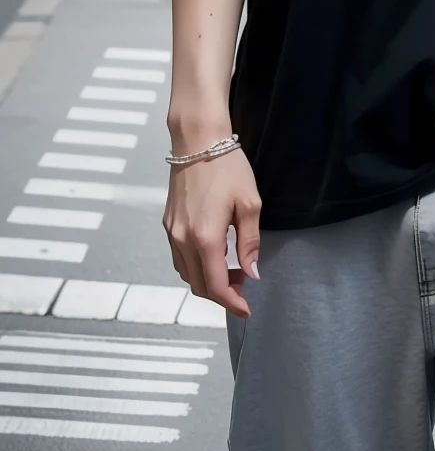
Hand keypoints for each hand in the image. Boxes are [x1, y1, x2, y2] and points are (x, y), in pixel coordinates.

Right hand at [163, 144, 261, 319]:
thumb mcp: (250, 204)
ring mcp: (171, 233)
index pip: (215, 286)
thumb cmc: (228, 168)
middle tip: (245, 287)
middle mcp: (182, 240)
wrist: (197, 141)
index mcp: (204, 238)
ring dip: (208, 281)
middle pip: (198, 286)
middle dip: (222, 294)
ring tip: (233, 271)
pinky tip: (215, 256)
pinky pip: (179, 258)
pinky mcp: (167, 224)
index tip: (247, 309)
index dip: (232, 302)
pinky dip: (196, 267)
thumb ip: (249, 242)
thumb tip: (251, 273)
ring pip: (186, 274)